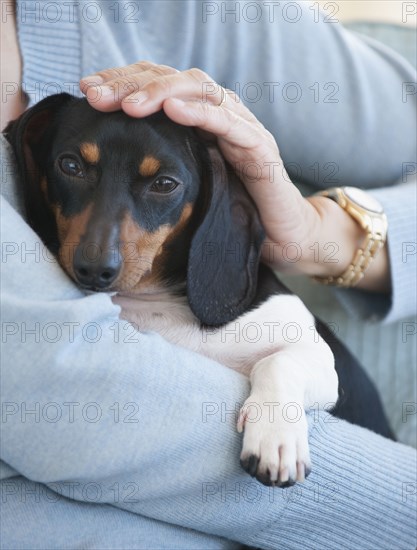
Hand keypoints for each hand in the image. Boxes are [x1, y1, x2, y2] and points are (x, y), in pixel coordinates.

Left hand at [80, 62, 389, 290]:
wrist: (280, 237)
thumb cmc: (232, 211)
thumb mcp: (187, 183)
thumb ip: (160, 164)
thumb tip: (109, 162)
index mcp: (201, 121)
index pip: (160, 85)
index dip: (123, 82)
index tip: (87, 90)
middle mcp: (222, 116)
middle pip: (175, 80)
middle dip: (133, 83)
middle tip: (96, 93)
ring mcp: (243, 129)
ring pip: (201, 91)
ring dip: (161, 93)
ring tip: (128, 104)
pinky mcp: (261, 150)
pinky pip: (231, 124)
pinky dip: (202, 114)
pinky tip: (173, 110)